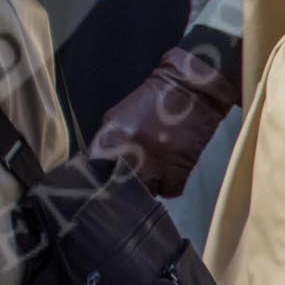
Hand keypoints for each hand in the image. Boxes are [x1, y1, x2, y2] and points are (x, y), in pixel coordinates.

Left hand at [87, 27, 240, 197]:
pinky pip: (169, 192)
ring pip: (146, 192)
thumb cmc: (152, 102)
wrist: (187, 91)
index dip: (101, 178)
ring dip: (150, 186)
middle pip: (121, 187)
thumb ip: (108, 142)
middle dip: (126, 184)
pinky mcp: (178, 172)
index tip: (107, 179)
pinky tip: (171, 172)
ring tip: (155, 172)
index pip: (96, 173)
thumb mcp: (118, 117)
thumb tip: (102, 164)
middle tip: (134, 176)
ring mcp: (154, 167)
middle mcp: (128, 157)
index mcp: (110, 141)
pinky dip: (170, 185)